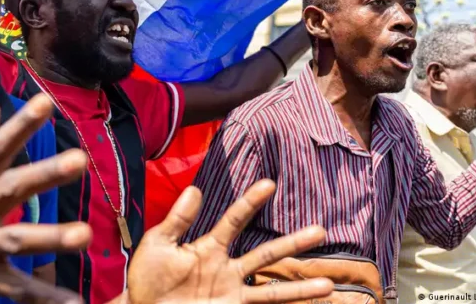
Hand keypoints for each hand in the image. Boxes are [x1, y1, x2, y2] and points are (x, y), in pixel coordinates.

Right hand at [0, 94, 89, 303]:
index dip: (18, 126)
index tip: (46, 102)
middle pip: (9, 189)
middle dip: (42, 174)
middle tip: (80, 159)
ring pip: (14, 240)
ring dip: (49, 237)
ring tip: (85, 234)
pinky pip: (18, 291)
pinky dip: (46, 297)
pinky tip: (76, 302)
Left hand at [125, 180, 332, 303]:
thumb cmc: (147, 278)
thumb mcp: (158, 244)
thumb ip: (178, 220)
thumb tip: (195, 189)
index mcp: (208, 247)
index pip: (234, 220)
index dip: (251, 202)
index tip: (270, 184)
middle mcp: (226, 268)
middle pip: (266, 253)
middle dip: (292, 243)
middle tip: (320, 230)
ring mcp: (231, 292)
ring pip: (272, 287)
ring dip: (299, 287)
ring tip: (327, 286)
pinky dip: (283, 301)